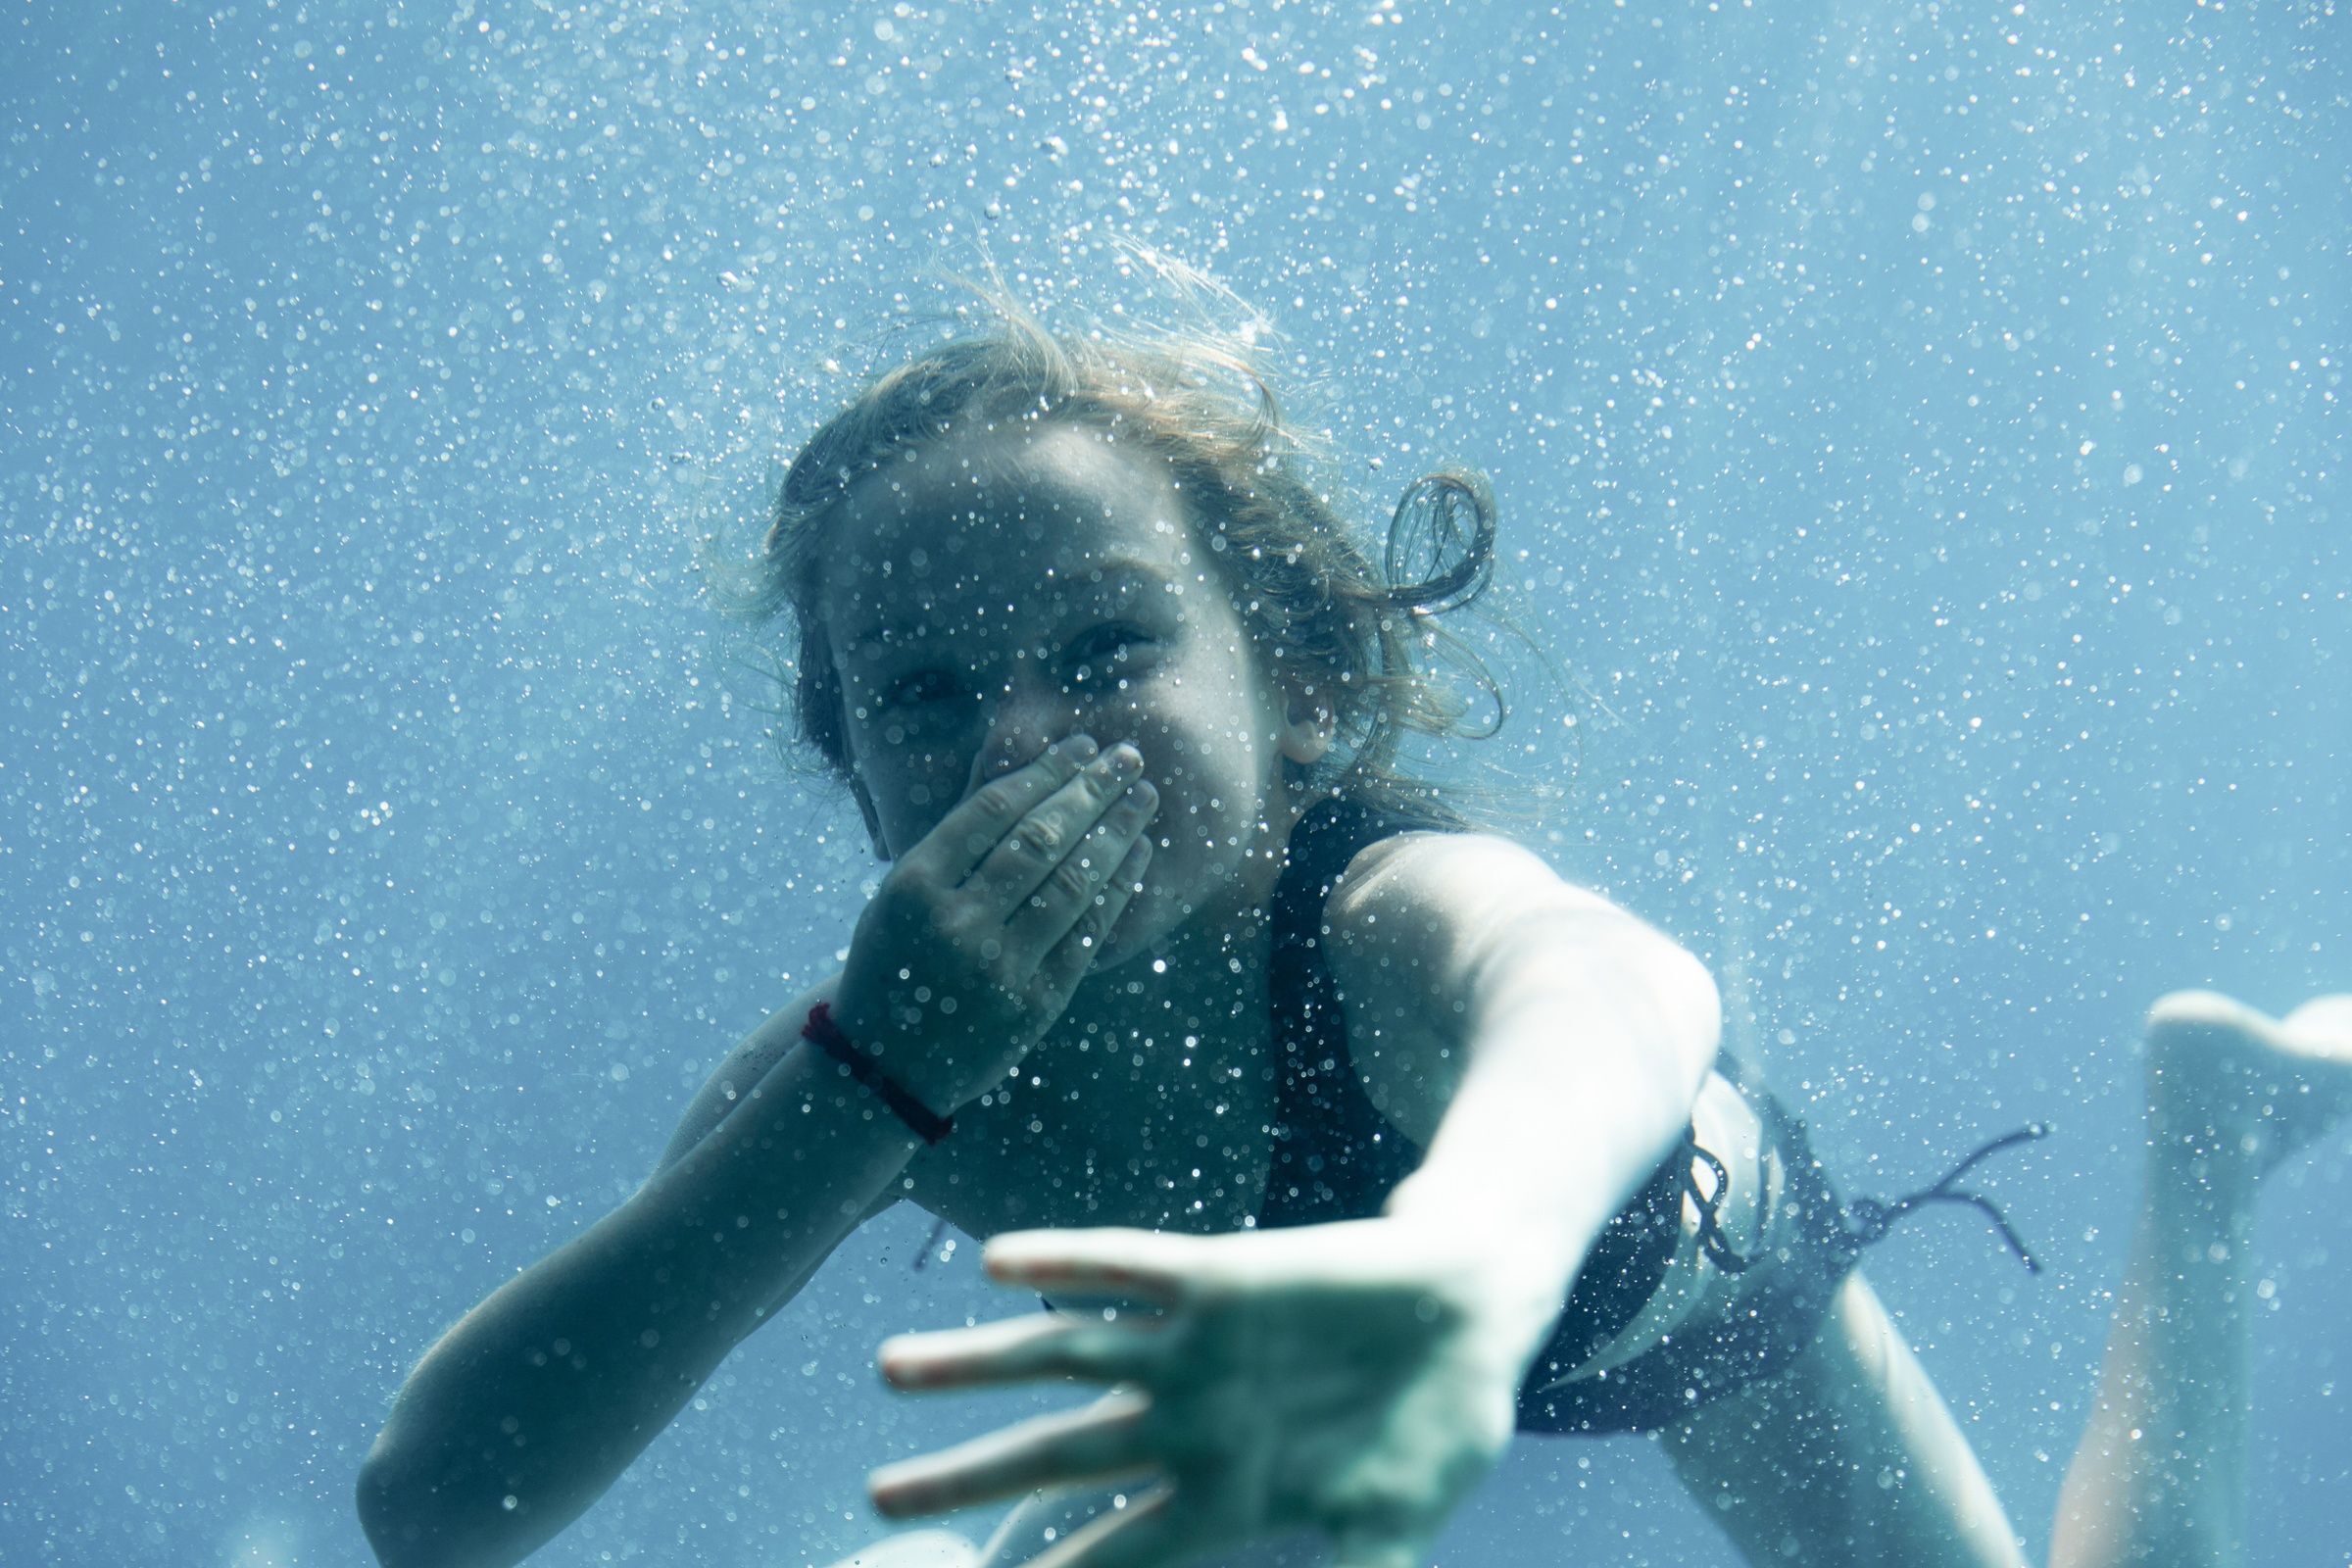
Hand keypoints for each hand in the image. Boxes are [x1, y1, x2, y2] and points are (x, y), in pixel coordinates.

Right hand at [833, 734, 1158, 1115]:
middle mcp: (957, 922)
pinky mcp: (1034, 1003)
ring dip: (1115, 833)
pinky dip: (1117, 889)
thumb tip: (1027, 776)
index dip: (1045, 773)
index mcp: (914, 885)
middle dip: (1092, 791)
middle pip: (1040, 840)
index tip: (1081, 747)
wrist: (884, 1066)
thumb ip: (955, 844)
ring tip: (1142, 798)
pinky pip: (1086, 934)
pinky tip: (1137, 855)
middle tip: (1128, 757)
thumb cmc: (895, 962)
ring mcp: (998, 966)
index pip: (992, 811)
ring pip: (1071, 883)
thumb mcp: (899, 896)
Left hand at [868, 1219, 1559, 1567]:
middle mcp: (1189, 1424)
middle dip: (963, 1477)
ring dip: (977, 1362)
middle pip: (1052, 1457)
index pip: (1112, 1555)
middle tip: (878, 1498)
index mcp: (1226, 1498)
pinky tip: (996, 1262)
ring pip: (1062, 1355)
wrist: (1475, 1309)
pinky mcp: (1220, 1276)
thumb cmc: (1440, 1428)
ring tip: (890, 1369)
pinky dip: (1063, 1263)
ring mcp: (1195, 1348)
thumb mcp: (1396, 1531)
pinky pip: (1125, 1268)